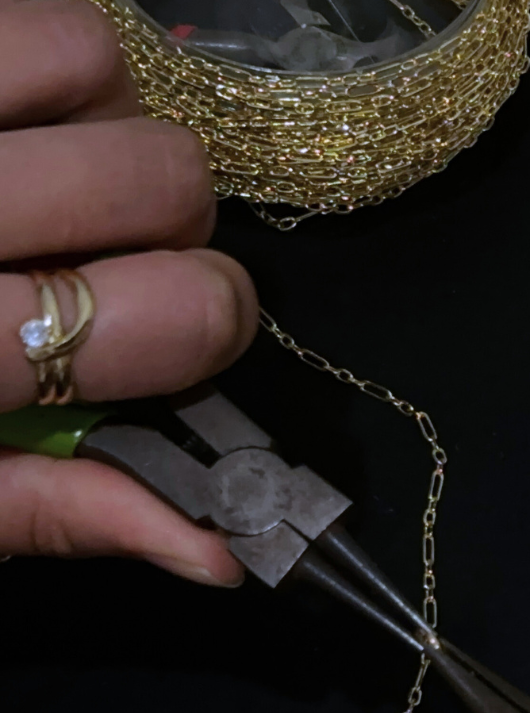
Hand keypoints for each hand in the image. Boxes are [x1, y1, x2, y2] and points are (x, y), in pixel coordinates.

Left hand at [0, 0, 257, 584]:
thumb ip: (56, 513)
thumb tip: (219, 551)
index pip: (177, 311)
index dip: (213, 324)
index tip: (181, 335)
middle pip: (159, 174)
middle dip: (165, 222)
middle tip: (104, 257)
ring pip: (89, 58)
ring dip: (92, 118)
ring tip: (38, 173)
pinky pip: (14, 13)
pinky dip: (23, 68)